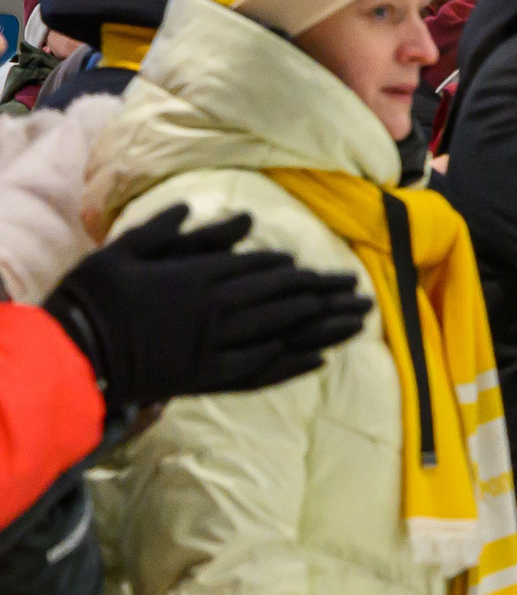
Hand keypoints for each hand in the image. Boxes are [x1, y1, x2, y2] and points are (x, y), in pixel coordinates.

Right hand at [45, 204, 371, 408]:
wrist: (77, 349)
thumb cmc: (98, 293)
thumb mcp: (132, 247)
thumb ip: (182, 231)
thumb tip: (236, 217)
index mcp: (202, 276)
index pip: (264, 271)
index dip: (300, 273)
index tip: (326, 273)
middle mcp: (220, 310)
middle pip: (286, 301)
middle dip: (327, 296)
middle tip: (361, 293)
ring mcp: (218, 346)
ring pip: (285, 333)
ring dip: (325, 327)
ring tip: (358, 322)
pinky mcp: (211, 377)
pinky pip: (264, 371)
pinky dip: (295, 364)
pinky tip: (322, 360)